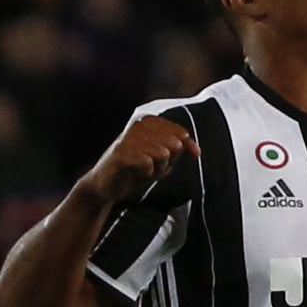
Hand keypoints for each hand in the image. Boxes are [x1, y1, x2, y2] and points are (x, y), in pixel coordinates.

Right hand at [81, 113, 196, 204]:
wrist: (109, 185)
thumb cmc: (138, 169)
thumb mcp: (166, 158)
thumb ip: (184, 150)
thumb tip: (197, 151)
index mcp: (150, 121)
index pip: (182, 134)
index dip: (178, 152)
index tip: (162, 158)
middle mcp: (138, 124)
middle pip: (174, 144)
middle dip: (166, 161)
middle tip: (149, 165)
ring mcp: (127, 137)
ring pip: (162, 154)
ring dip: (156, 168)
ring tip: (141, 169)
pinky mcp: (119, 152)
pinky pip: (148, 163)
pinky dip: (145, 173)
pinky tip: (133, 173)